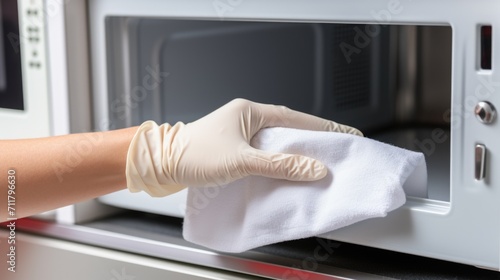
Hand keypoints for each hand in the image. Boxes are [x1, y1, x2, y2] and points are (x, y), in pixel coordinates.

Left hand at [126, 98, 361, 196]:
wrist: (161, 164)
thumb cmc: (193, 156)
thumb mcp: (241, 161)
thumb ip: (279, 164)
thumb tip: (313, 167)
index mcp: (250, 112)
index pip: (295, 118)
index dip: (322, 128)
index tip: (345, 134)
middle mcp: (246, 118)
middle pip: (288, 128)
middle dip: (312, 139)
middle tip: (337, 149)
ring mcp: (240, 133)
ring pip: (276, 141)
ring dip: (295, 151)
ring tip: (318, 162)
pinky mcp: (235, 148)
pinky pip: (264, 152)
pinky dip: (279, 160)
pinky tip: (288, 171)